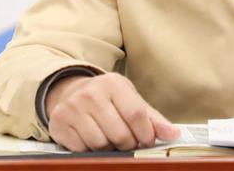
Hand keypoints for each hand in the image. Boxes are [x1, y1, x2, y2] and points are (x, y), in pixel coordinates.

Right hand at [45, 73, 179, 151]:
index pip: (136, 114)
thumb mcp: (130, 99)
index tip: (148, 141)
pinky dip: (90, 150)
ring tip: (109, 139)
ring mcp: (73, 108)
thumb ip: (152, 118)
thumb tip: (173, 134)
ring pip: (100, 144)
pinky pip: (81, 149)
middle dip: (128, 144)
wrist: (69, 92)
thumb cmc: (106, 98)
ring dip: (109, 148)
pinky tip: (92, 139)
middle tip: (127, 142)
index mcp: (114, 84)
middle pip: (119, 133)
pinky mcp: (59, 123)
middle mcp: (92, 93)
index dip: (145, 134)